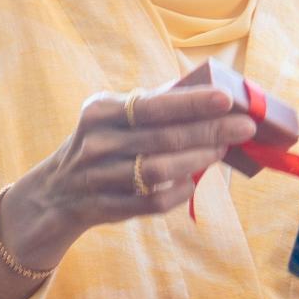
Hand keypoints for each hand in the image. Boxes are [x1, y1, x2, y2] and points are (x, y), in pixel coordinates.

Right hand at [0, 65, 238, 298]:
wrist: (54, 193)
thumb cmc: (99, 145)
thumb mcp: (111, 117)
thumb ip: (152, 104)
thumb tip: (209, 90)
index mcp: (100, 112)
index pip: (153, 105)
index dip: (192, 103)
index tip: (227, 99)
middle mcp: (96, 144)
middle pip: (163, 137)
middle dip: (210, 131)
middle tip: (244, 126)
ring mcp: (99, 178)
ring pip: (159, 170)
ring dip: (197, 161)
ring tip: (222, 151)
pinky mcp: (107, 207)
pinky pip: (152, 201)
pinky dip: (179, 191)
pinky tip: (194, 182)